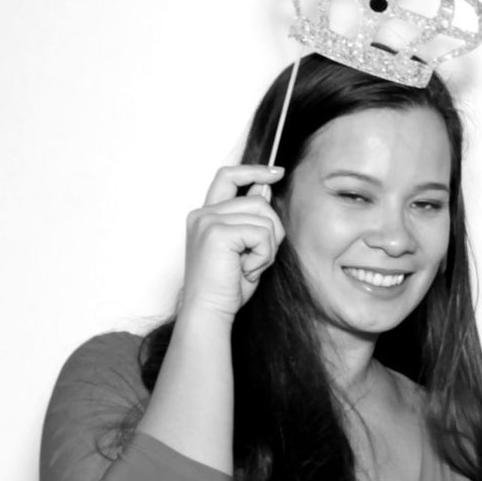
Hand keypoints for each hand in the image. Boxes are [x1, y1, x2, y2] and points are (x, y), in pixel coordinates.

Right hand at [182, 165, 285, 320]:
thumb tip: (265, 188)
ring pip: (264, 216)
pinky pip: (262, 234)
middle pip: (259, 201)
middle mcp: (203, 214)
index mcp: (206, 215)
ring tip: (249, 265)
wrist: (209, 310)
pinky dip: (263, 255)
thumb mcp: (245, 247)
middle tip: (257, 258)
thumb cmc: (227, 286)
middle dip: (272, 231)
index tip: (278, 172)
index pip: (228, 177)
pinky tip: (247, 270)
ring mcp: (208, 221)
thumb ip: (251, 218)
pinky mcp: (217, 232)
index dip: (254, 170)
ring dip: (268, 246)